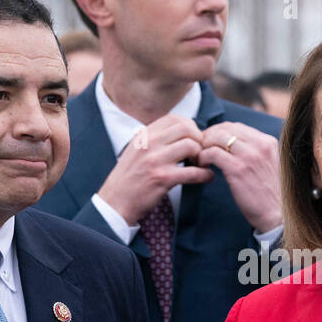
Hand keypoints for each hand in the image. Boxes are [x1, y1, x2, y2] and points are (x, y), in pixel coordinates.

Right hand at [96, 114, 214, 224]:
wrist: (115, 202)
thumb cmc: (129, 178)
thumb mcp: (136, 151)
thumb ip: (154, 140)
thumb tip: (180, 132)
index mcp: (143, 135)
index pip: (174, 119)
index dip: (190, 127)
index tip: (193, 139)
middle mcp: (149, 144)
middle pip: (186, 128)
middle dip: (198, 139)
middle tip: (199, 153)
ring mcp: (155, 160)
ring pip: (191, 146)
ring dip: (202, 156)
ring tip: (200, 165)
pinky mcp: (163, 178)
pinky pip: (193, 172)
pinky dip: (205, 174)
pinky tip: (206, 177)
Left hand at [197, 122, 281, 232]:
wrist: (277, 214)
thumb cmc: (269, 194)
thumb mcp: (269, 165)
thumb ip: (255, 152)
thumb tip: (232, 144)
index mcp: (268, 142)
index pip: (237, 126)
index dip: (220, 131)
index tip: (211, 141)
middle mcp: (260, 145)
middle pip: (226, 128)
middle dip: (209, 135)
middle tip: (201, 147)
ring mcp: (249, 156)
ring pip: (217, 137)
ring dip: (204, 145)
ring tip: (200, 157)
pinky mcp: (238, 169)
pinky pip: (212, 153)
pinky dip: (203, 157)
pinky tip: (202, 166)